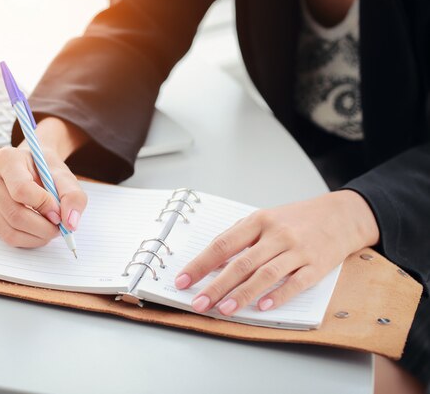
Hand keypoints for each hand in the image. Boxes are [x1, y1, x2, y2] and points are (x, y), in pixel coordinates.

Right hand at [0, 116, 89, 247]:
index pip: (21, 189)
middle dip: (43, 227)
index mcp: (6, 159)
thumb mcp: (64, 176)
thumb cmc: (46, 170)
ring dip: (37, 237)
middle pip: (15, 214)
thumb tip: (70, 223)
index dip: (44, 205)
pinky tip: (39, 230)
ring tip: (51, 229)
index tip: (59, 211)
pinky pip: (7, 237)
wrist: (31, 168)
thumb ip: (73, 196)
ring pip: (10, 231)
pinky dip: (28, 240)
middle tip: (60, 227)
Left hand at [175, 190, 378, 314]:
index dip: (201, 264)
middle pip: (241, 263)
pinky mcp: (318, 265)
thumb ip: (240, 237)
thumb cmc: (297, 219)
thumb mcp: (265, 219)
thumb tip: (211, 262)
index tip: (183, 280)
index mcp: (258, 221)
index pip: (223, 244)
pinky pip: (296, 283)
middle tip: (199, 303)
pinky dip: (279, 295)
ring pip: (266, 274)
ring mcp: (298, 250)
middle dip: (217, 286)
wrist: (342, 215)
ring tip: (224, 310)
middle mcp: (276, 235)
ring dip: (243, 294)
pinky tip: (263, 307)